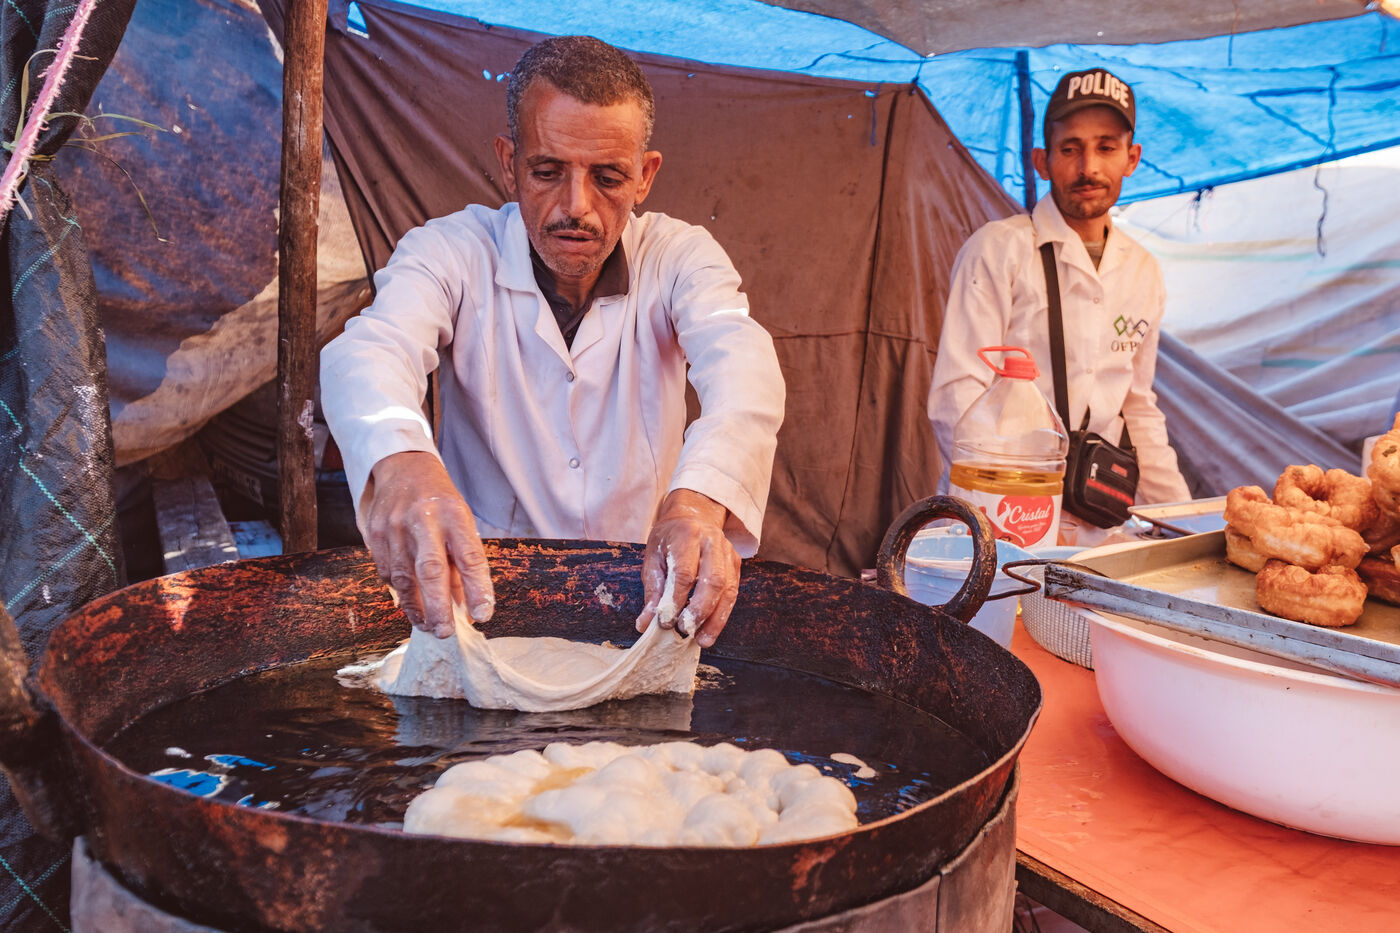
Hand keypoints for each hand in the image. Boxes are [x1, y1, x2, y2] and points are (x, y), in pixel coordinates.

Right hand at [362, 451, 494, 637]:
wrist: (403, 469)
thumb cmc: (440, 502)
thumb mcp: (462, 523)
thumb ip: (463, 561)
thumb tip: (467, 605)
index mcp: (453, 515)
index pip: (469, 557)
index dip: (477, 588)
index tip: (483, 615)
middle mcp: (423, 520)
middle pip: (431, 570)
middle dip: (438, 607)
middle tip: (446, 633)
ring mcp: (395, 527)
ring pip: (404, 578)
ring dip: (416, 608)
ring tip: (430, 626)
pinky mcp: (375, 535)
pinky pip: (386, 573)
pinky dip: (401, 592)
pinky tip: (411, 602)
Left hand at [636, 489, 739, 647]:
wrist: (693, 516)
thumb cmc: (669, 540)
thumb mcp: (653, 558)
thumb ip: (652, 591)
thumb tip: (645, 624)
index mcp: (687, 535)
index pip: (684, 572)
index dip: (675, 600)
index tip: (665, 622)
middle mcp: (712, 541)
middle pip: (712, 580)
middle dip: (699, 611)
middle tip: (684, 631)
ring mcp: (727, 552)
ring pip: (728, 589)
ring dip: (715, 618)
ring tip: (701, 639)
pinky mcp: (736, 563)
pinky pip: (733, 592)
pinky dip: (722, 614)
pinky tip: (710, 629)